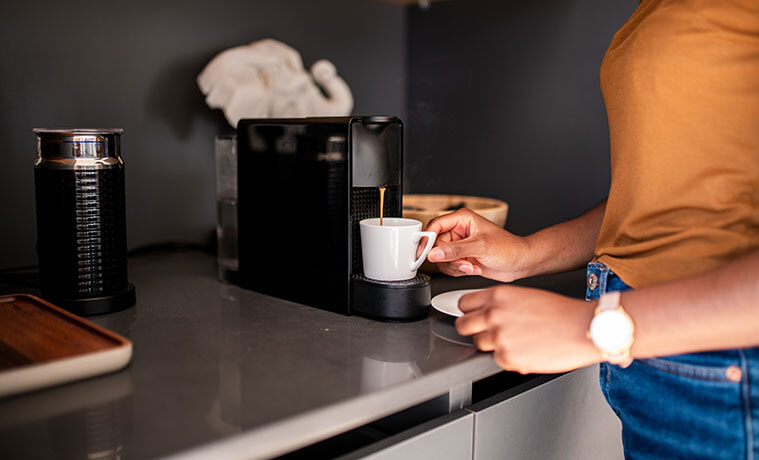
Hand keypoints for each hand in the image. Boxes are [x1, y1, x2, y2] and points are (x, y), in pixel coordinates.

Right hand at [424, 209, 530, 281]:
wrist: (520, 263)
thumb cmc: (508, 248)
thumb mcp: (480, 247)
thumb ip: (455, 250)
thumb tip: (434, 253)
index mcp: (462, 219)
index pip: (435, 226)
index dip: (427, 239)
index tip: (424, 252)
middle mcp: (458, 231)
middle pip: (436, 245)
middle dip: (448, 258)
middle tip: (461, 262)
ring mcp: (459, 245)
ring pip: (440, 258)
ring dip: (454, 266)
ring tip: (470, 265)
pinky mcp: (461, 257)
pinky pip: (448, 266)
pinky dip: (458, 270)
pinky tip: (473, 267)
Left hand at [455, 285, 600, 373]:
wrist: (584, 328)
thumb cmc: (561, 312)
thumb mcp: (525, 295)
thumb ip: (501, 303)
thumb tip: (484, 312)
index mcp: (498, 295)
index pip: (464, 303)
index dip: (469, 311)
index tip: (473, 315)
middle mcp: (495, 314)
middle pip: (463, 325)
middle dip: (473, 330)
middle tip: (487, 332)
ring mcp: (499, 337)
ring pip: (479, 344)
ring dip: (493, 344)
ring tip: (514, 340)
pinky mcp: (508, 357)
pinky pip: (497, 360)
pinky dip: (509, 358)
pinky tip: (525, 350)